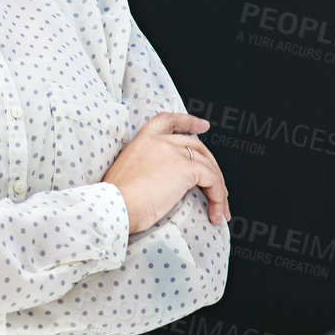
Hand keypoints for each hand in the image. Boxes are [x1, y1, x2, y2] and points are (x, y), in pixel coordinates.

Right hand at [102, 113, 230, 234]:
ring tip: (219, 209)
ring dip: (218, 188)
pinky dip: (219, 198)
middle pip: (196, 146)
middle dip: (211, 164)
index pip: (167, 121)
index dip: (188, 122)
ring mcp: (174, 153)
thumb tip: (161, 183)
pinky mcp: (186, 169)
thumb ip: (146, 169)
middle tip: (218, 183)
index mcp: (142, 141)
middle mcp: (159, 142)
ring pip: (208, 166)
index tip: (202, 125)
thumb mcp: (128, 174)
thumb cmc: (115, 199)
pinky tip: (216, 213)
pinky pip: (213, 181)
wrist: (114, 205)